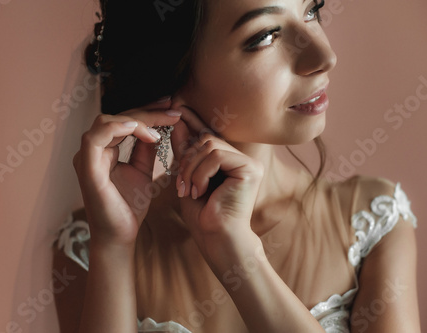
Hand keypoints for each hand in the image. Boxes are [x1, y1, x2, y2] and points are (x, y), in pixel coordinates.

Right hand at [73, 99, 180, 246]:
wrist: (121, 235)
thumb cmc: (129, 206)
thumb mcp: (142, 171)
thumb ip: (145, 149)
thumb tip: (156, 127)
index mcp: (103, 150)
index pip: (124, 122)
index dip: (147, 113)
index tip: (172, 109)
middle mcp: (92, 150)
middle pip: (117, 118)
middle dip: (147, 111)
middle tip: (172, 108)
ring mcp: (86, 157)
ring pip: (107, 122)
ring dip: (136, 119)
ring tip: (161, 125)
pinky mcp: (86, 168)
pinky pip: (95, 138)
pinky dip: (117, 128)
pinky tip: (140, 130)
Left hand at [171, 107, 263, 259]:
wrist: (216, 239)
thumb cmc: (203, 215)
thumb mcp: (188, 177)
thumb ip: (186, 151)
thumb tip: (178, 122)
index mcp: (230, 161)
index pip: (209, 135)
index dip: (192, 122)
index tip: (175, 108)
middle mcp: (242, 159)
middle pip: (207, 138)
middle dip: (187, 160)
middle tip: (181, 186)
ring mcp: (249, 163)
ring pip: (210, 145)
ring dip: (192, 169)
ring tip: (190, 191)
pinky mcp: (250, 168)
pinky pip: (216, 156)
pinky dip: (201, 173)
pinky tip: (200, 192)